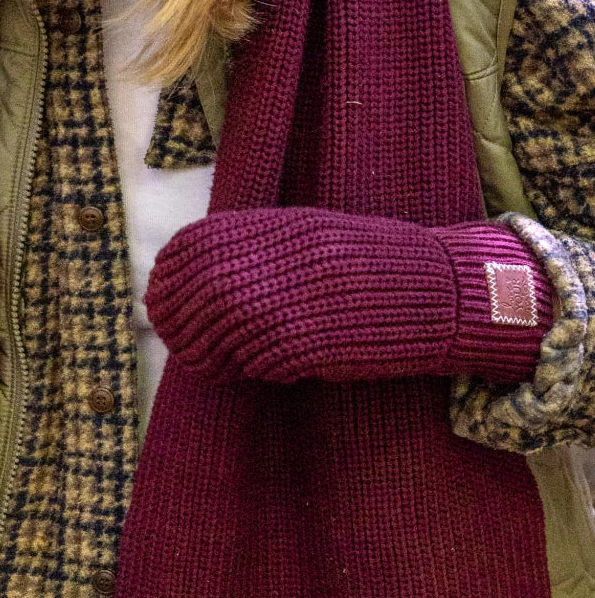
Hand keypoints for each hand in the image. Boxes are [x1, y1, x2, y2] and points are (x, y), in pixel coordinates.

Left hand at [144, 207, 552, 383]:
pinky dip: (243, 369)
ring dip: (203, 351)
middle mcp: (274, 262)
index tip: (160, 293)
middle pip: (195, 294)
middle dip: (174, 319)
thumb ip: (254, 245)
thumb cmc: (371, 261)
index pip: (192, 248)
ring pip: (217, 334)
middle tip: (173, 335)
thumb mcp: (310, 233)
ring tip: (207, 358)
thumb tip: (193, 269)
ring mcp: (288, 304)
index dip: (167, 276)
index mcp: (275, 227)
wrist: (438, 289)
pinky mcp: (304, 346)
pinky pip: (253, 364)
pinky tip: (249, 369)